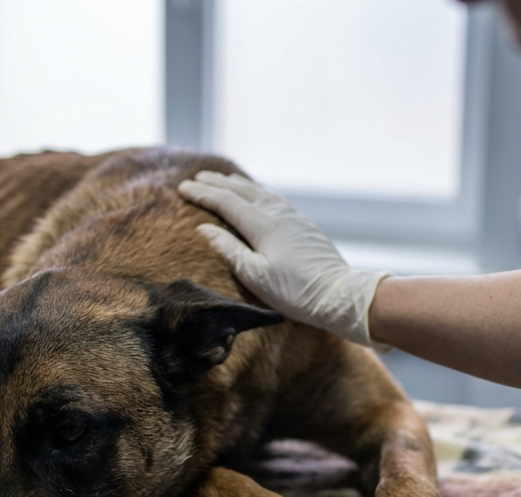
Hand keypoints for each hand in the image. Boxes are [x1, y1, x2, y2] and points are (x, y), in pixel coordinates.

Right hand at [178, 171, 391, 348]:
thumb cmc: (294, 291)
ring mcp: (294, 218)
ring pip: (261, 192)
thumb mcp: (254, 275)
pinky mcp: (304, 226)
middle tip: (198, 177)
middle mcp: (279, 214)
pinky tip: (260, 197)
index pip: (226, 202)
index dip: (202, 193)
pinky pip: (275, 200)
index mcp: (263, 225)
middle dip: (218, 183)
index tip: (182, 187)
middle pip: (243, 191)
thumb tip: (204, 228)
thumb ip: (228, 249)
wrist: (338, 295)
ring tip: (225, 180)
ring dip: (240, 185)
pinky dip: (259, 193)